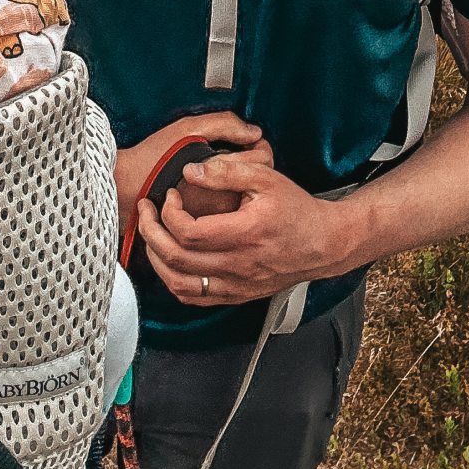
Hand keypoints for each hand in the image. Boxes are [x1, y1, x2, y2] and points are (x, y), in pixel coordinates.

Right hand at [114, 112, 263, 229]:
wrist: (125, 190)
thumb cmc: (153, 159)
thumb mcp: (188, 129)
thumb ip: (224, 124)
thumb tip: (252, 131)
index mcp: (222, 177)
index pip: (263, 159)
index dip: (259, 145)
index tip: (249, 141)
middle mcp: (223, 205)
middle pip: (260, 184)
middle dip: (255, 167)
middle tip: (243, 156)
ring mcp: (215, 223)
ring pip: (249, 205)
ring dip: (245, 189)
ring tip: (230, 176)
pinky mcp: (205, 235)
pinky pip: (233, 220)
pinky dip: (231, 207)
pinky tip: (218, 195)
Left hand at [135, 154, 357, 307]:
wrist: (322, 244)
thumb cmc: (295, 209)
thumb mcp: (265, 178)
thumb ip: (227, 171)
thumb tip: (190, 170)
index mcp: (244, 234)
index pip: (189, 233)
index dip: (169, 213)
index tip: (170, 194)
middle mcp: (237, 266)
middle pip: (177, 260)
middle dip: (151, 232)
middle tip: (146, 210)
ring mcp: (236, 285)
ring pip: (179, 284)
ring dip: (156, 259)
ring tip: (151, 234)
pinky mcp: (236, 295)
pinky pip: (194, 297)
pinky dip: (173, 280)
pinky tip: (169, 259)